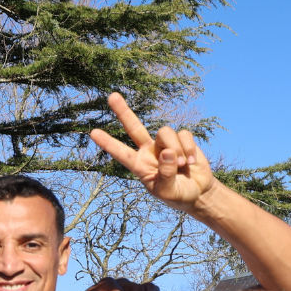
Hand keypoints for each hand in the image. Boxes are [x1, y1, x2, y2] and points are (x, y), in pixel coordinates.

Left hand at [88, 92, 219, 214]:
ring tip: (183, 166)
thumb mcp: (168, 191)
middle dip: (123, 112)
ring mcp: (164, 143)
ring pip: (165, 132)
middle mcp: (149, 151)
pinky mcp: (181, 139)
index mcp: (140, 165)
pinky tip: (192, 161)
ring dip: (176, 149)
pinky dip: (189, 148)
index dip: (108, 143)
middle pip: (134, 127)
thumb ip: (166, 175)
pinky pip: (183, 134)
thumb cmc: (177, 195)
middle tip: (112, 96)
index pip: (121, 153)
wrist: (198, 192)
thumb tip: (167, 152)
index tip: (93, 133)